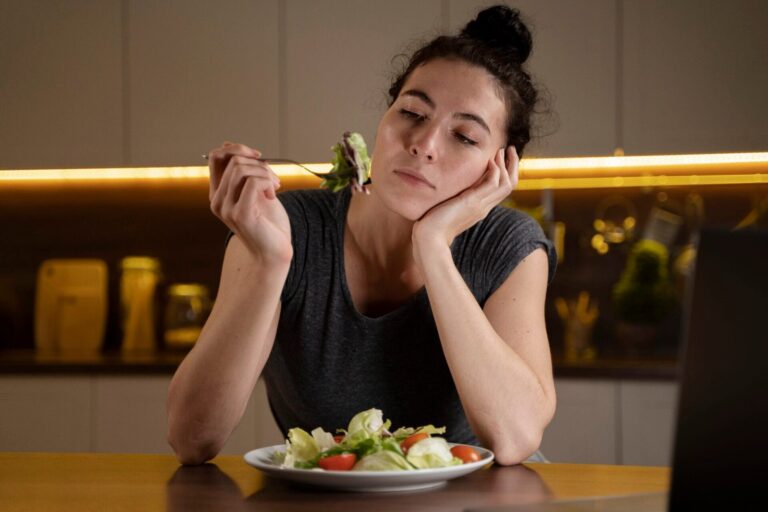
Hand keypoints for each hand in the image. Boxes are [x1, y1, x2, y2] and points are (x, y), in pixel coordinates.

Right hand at [207, 142, 291, 265]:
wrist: (274, 251)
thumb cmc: (268, 223)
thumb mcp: (256, 191)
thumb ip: (246, 172)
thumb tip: (232, 145)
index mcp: (218, 193)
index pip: (215, 156)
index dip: (237, 148)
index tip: (258, 156)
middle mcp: (217, 200)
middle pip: (232, 160)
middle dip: (259, 163)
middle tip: (274, 178)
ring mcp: (226, 208)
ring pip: (241, 168)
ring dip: (265, 172)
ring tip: (275, 186)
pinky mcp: (240, 214)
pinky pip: (252, 182)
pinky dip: (267, 182)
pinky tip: (274, 194)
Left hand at [412, 146, 518, 260]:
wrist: (429, 238)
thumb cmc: (434, 225)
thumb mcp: (449, 207)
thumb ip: (456, 198)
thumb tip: (454, 187)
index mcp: (480, 208)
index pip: (501, 189)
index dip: (505, 171)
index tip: (501, 157)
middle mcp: (484, 207)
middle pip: (509, 185)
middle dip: (512, 165)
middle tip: (509, 149)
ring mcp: (480, 205)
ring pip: (506, 184)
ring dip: (506, 164)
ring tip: (501, 150)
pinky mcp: (472, 202)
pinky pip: (493, 184)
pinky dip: (495, 170)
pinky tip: (490, 161)